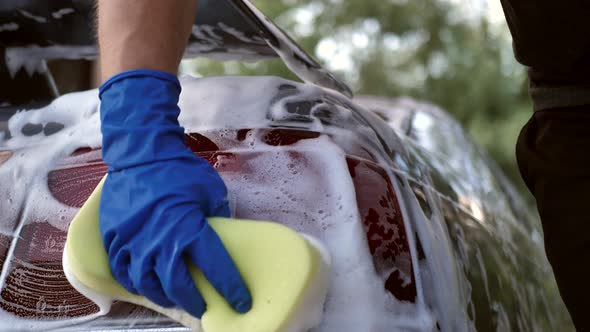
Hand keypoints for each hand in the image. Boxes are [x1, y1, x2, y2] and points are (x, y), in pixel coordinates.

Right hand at [98, 69, 251, 317]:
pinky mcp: (115, 238)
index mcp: (189, 227)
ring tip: (174, 299)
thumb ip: (217, 215)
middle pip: (177, 284)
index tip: (241, 302)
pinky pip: (123, 271)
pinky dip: (136, 283)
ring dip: (164, 296)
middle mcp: (161, 240)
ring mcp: (134, 241)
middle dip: (193, 301)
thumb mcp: (211, 189)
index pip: (215, 267)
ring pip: (147, 283)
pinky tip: (146, 285)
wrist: (141, 155)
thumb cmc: (179, 170)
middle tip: (202, 307)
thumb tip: (223, 232)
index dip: (230, 287)